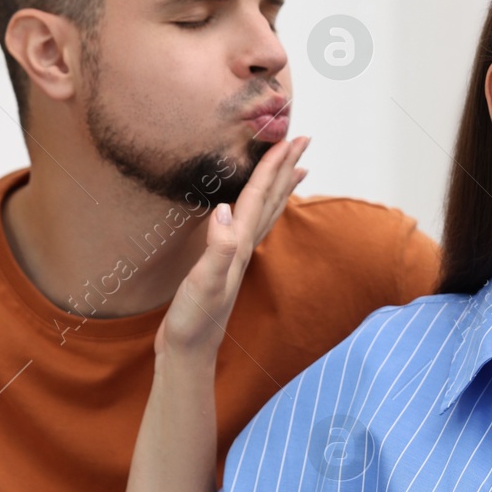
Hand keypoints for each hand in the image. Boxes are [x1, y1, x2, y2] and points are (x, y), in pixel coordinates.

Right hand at [157, 137, 309, 356]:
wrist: (189, 351)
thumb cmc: (194, 320)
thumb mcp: (204, 282)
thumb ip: (217, 248)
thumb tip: (224, 209)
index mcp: (239, 244)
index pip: (259, 196)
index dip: (273, 167)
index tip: (289, 139)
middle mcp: (243, 247)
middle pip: (271, 199)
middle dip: (286, 168)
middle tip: (303, 140)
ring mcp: (237, 256)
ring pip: (265, 212)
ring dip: (280, 187)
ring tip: (297, 168)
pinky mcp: (226, 264)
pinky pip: (250, 226)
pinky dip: (260, 210)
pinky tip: (255, 208)